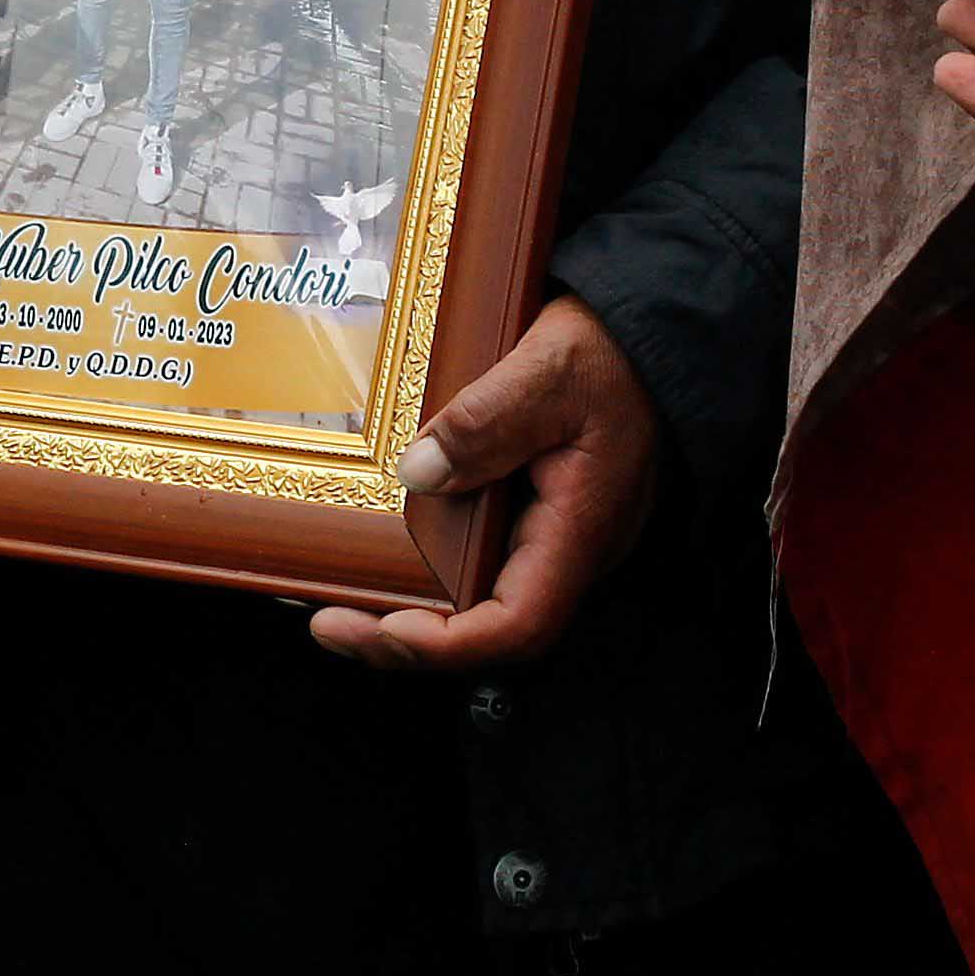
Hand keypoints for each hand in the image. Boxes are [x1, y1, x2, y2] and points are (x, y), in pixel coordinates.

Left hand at [309, 295, 659, 670]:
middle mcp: (568, 548)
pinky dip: (429, 571)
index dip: (447, 643)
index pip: (518, 624)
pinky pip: (481, 561)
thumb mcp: (546, 371)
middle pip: (489, 628)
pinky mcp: (532, 513)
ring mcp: (551, 534)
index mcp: (581, 528)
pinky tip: (383, 555)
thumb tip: (418, 472)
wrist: (644, 332)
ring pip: (483, 601)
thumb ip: (485, 423)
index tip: (378, 629)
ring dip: (412, 612)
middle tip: (330, 624)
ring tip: (340, 600)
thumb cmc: (609, 352)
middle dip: (407, 640)